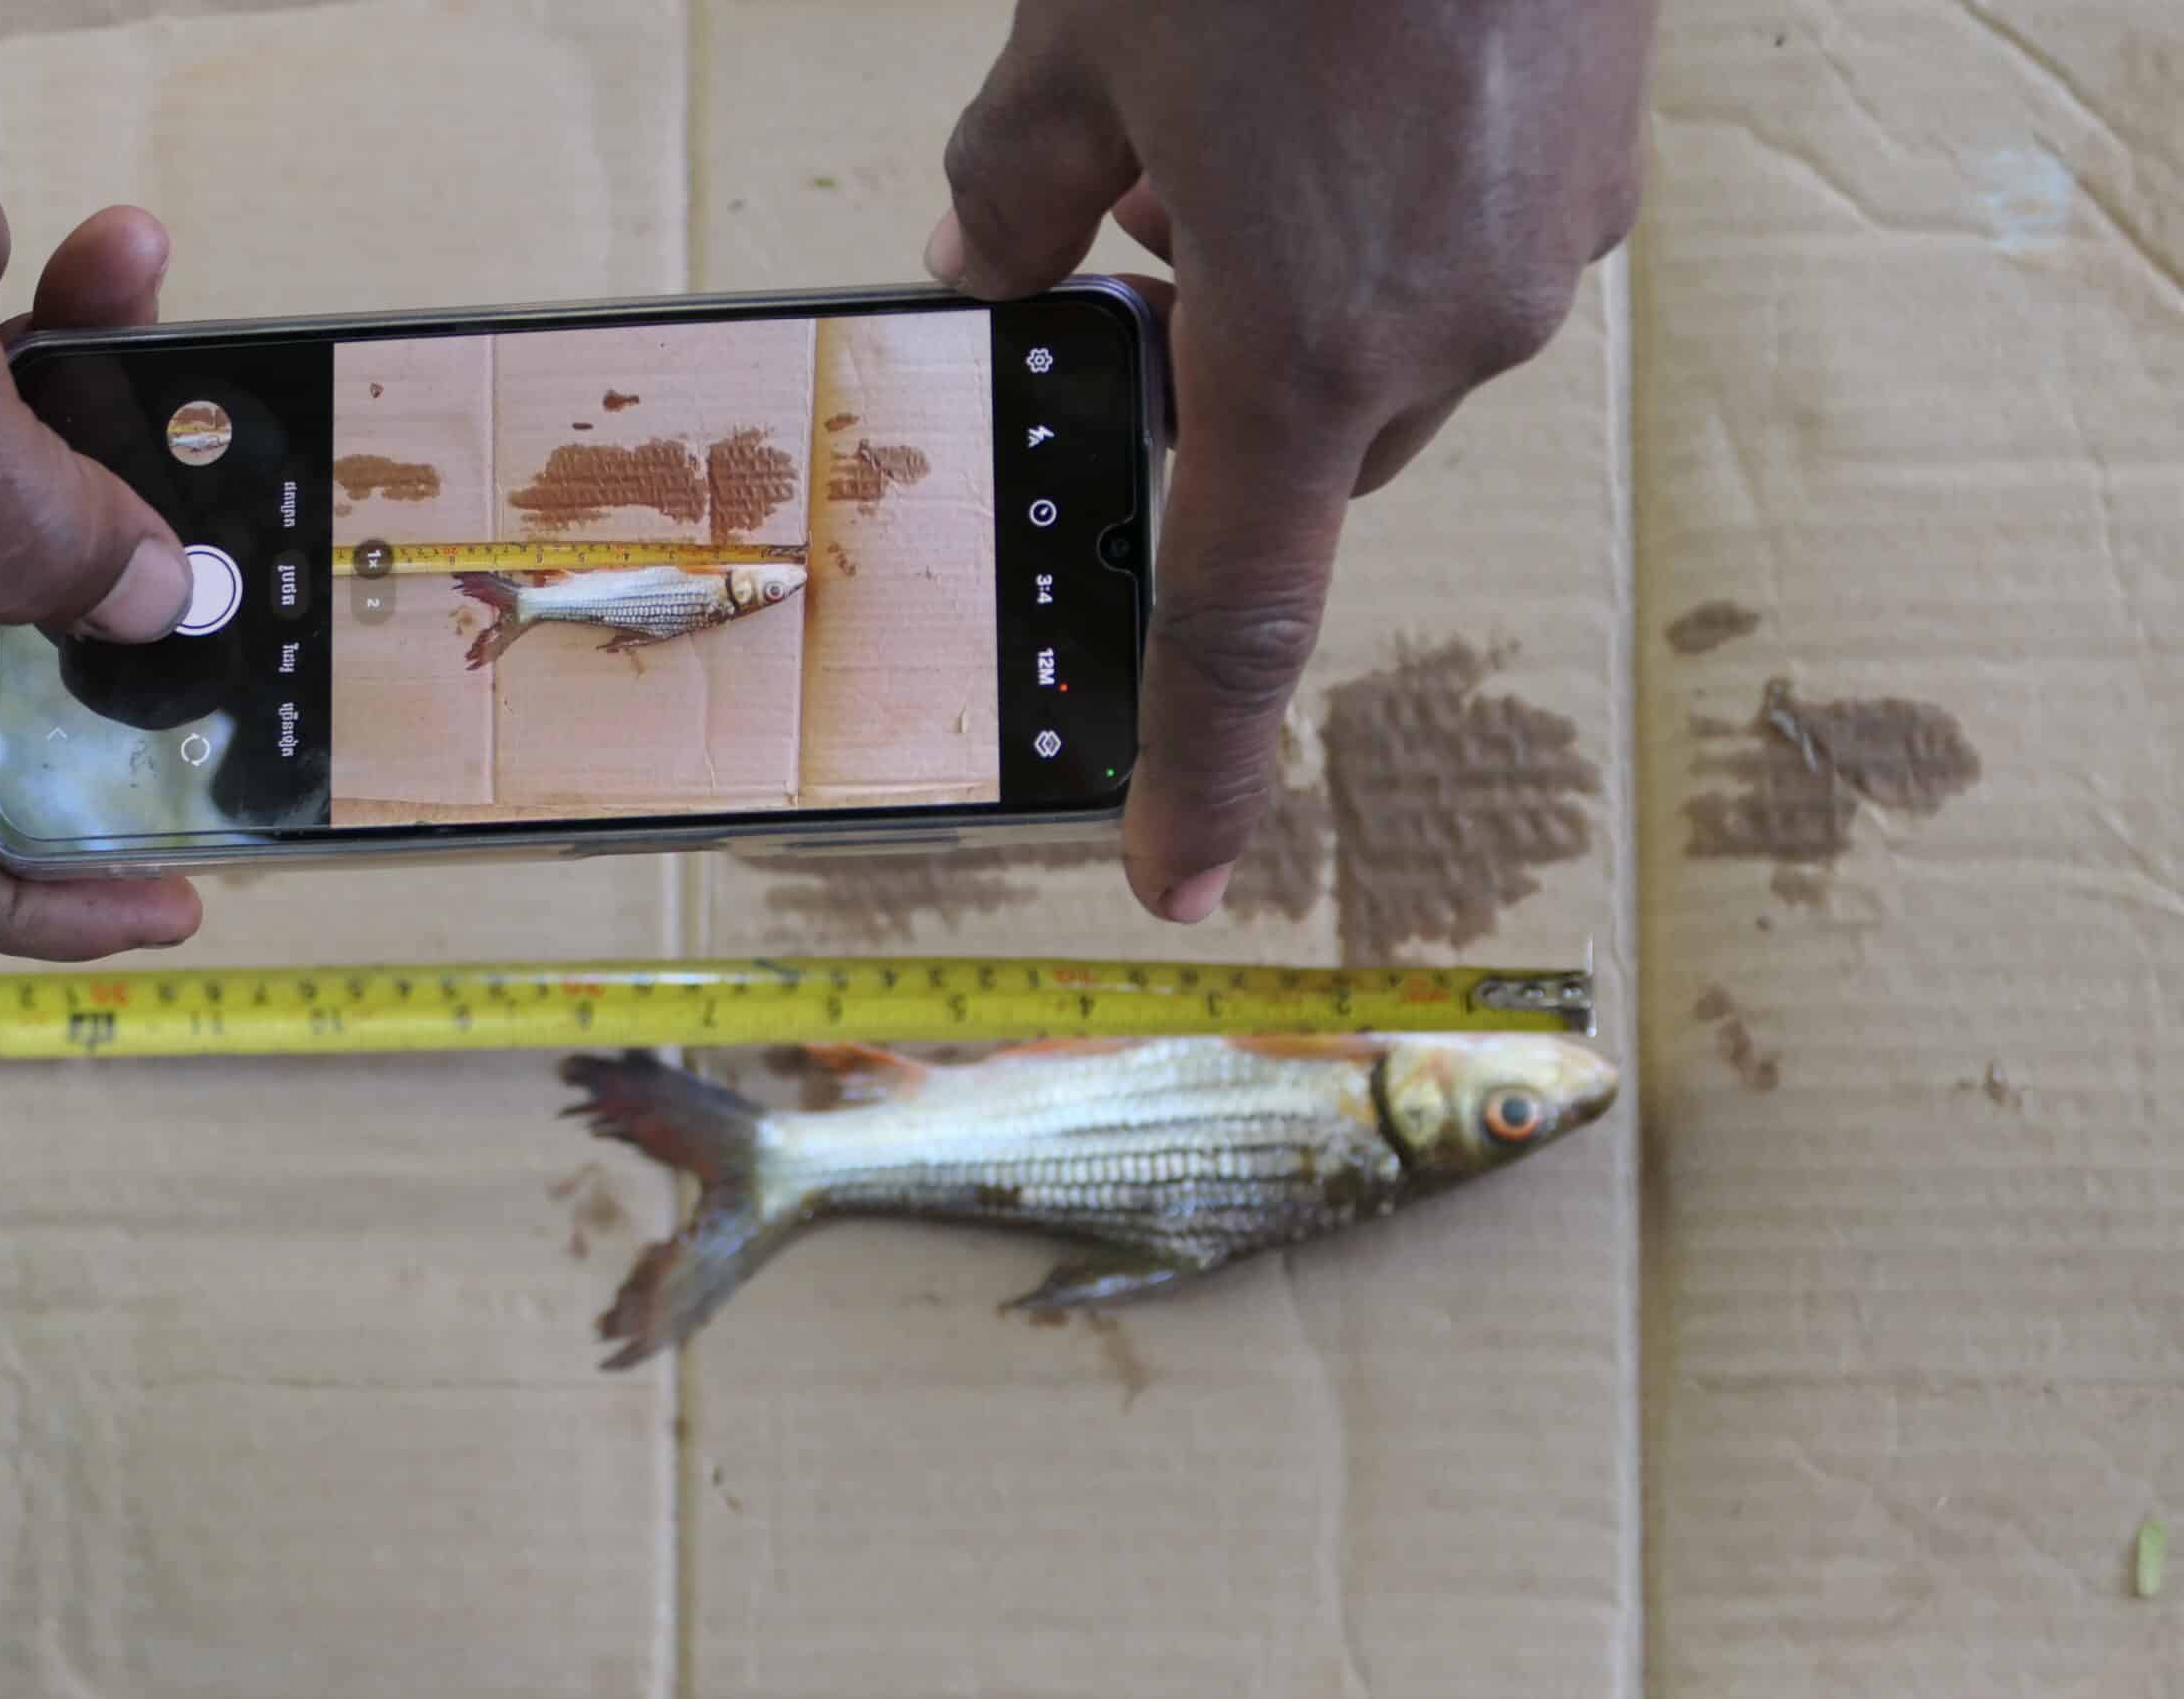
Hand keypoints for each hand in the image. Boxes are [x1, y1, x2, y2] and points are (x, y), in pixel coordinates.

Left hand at [926, 0, 1652, 922]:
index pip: (1235, 625)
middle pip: (1297, 461)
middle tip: (1141, 275)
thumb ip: (1012, 189)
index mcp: (1304, 350)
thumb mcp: (1074, 41)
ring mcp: (1541, 262)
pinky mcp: (1598, 183)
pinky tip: (1342, 103)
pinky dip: (1384, 232)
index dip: (1195, 769)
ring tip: (1240, 138)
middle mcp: (1445, 341)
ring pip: (1383, 358)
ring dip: (1296, 303)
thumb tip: (984, 266)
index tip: (1173, 879)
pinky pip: (1464, 265)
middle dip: (1212, 402)